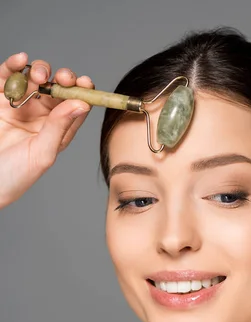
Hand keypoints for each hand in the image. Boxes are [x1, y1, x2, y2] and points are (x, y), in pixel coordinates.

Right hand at [0, 52, 93, 207]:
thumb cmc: (15, 176)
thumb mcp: (42, 154)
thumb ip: (59, 127)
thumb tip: (82, 104)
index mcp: (58, 131)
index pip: (75, 107)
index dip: (83, 92)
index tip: (86, 83)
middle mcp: (41, 116)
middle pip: (57, 89)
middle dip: (63, 79)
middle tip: (63, 78)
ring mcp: (20, 106)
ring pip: (34, 79)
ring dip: (40, 71)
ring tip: (39, 76)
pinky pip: (7, 77)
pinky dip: (14, 65)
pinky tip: (20, 60)